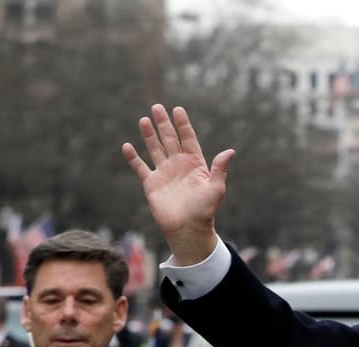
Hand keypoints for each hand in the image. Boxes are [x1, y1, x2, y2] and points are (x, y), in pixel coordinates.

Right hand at [122, 104, 232, 264]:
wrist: (188, 229)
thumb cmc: (205, 210)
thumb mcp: (216, 188)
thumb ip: (220, 168)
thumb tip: (230, 151)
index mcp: (195, 165)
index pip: (188, 140)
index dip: (183, 125)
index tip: (178, 110)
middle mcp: (179, 166)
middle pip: (170, 140)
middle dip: (164, 124)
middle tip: (157, 106)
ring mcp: (164, 173)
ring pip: (155, 149)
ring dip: (149, 135)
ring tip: (144, 119)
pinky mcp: (151, 184)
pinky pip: (140, 167)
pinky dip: (133, 157)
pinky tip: (128, 146)